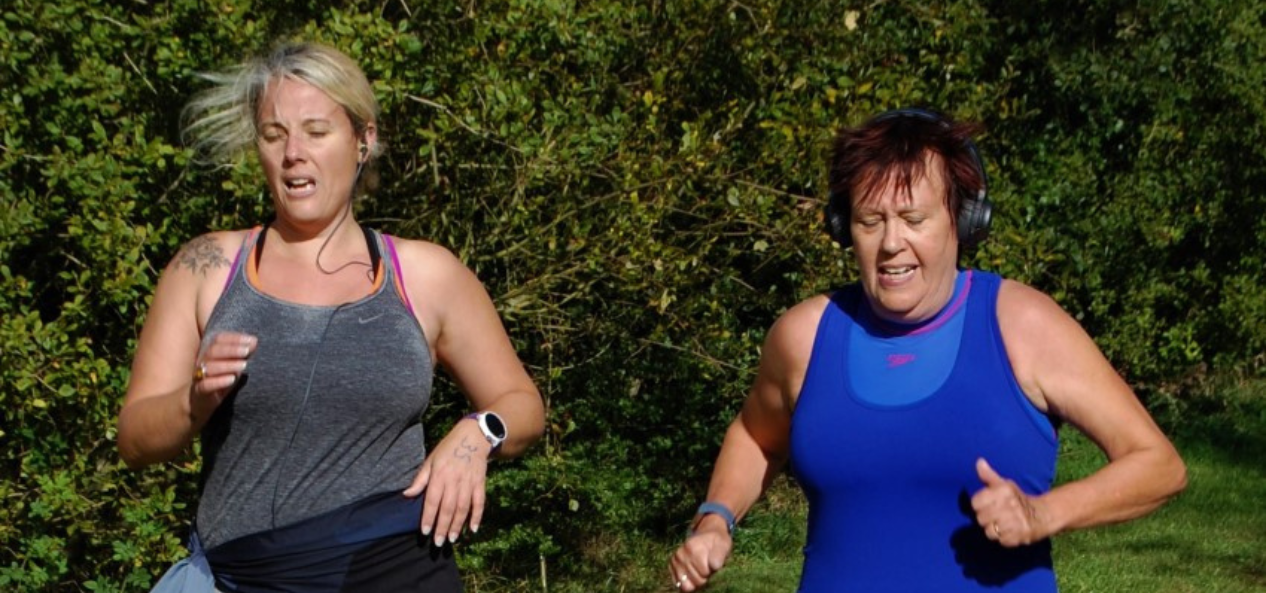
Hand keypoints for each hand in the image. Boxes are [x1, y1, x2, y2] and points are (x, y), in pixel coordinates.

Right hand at [190, 332, 255, 421]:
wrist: (201, 402)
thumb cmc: (220, 380)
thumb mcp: (233, 366)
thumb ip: (242, 354)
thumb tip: (254, 341)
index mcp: (211, 353)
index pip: (219, 339)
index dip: (235, 338)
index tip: (252, 340)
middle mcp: (203, 361)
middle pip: (213, 351)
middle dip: (232, 349)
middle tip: (247, 351)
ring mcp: (199, 376)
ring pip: (209, 367)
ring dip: (228, 365)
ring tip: (244, 365)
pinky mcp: (199, 391)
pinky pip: (205, 385)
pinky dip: (218, 381)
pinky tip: (232, 379)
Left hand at [403, 418, 489, 545]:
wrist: (473, 437)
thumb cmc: (447, 449)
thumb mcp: (430, 460)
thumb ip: (420, 479)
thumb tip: (407, 495)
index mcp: (439, 475)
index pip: (432, 500)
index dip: (428, 517)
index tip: (425, 532)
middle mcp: (454, 480)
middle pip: (448, 508)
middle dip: (443, 527)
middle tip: (438, 543)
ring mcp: (469, 482)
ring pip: (463, 508)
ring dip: (458, 525)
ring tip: (453, 539)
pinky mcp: (480, 483)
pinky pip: (479, 502)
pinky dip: (477, 516)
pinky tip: (473, 528)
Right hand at [668, 516, 731, 590]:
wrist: (707, 534)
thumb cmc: (717, 542)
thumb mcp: (723, 545)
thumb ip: (719, 555)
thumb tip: (713, 566)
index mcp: (692, 548)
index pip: (704, 573)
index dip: (712, 571)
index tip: (713, 563)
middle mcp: (680, 554)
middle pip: (696, 581)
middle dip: (704, 577)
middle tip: (707, 566)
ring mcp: (675, 561)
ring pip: (686, 586)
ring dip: (695, 581)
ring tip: (699, 571)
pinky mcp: (672, 566)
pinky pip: (679, 584)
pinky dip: (687, 582)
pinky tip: (692, 574)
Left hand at [972, 458, 1046, 546]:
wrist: (1042, 514)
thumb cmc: (1017, 498)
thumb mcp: (1004, 484)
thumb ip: (988, 475)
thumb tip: (979, 461)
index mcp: (1003, 491)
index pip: (975, 503)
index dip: (979, 505)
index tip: (987, 505)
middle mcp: (1009, 505)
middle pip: (980, 519)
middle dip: (986, 518)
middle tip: (996, 516)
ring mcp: (1016, 522)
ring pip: (989, 532)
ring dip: (994, 530)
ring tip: (1002, 524)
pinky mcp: (1020, 536)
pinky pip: (1001, 541)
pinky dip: (1004, 538)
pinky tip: (1010, 532)